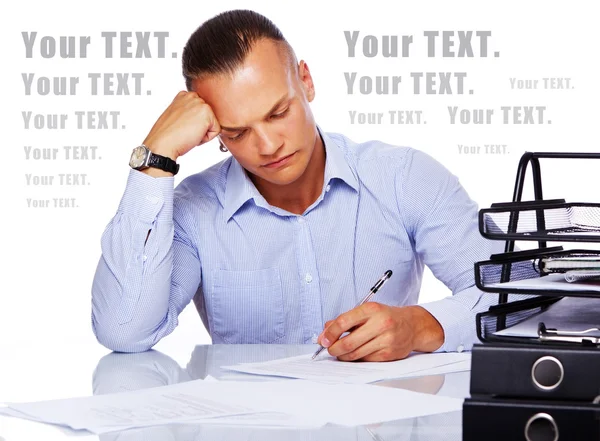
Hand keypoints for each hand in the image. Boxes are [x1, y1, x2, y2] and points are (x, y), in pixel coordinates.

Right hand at [142, 91, 220, 160]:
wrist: (163, 143)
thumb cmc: (168, 135)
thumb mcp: (176, 116)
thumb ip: (188, 112)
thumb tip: (197, 118)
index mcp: (184, 96)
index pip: (200, 111)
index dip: (193, 123)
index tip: (182, 126)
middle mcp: (193, 96)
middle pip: (208, 116)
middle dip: (199, 127)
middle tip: (185, 130)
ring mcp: (200, 104)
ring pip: (212, 123)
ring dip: (203, 132)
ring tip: (188, 132)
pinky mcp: (207, 114)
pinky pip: (216, 131)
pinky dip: (206, 138)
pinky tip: (193, 135)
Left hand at [317, 304, 444, 361]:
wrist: (413, 325)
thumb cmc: (386, 316)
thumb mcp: (367, 311)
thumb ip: (346, 320)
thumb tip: (325, 332)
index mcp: (372, 310)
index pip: (344, 322)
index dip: (330, 333)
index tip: (323, 339)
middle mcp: (380, 324)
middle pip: (348, 342)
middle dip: (333, 348)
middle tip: (328, 348)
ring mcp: (386, 340)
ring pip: (355, 354)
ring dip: (342, 355)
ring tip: (339, 352)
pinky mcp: (389, 354)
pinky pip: (365, 360)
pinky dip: (355, 358)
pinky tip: (354, 354)